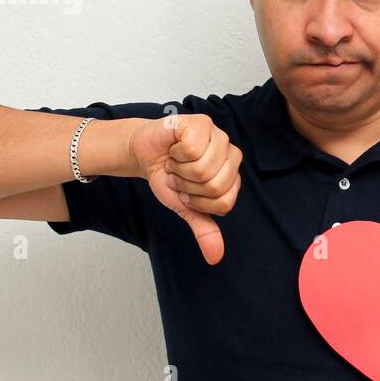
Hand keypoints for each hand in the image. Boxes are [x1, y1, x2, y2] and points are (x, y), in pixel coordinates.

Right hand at [128, 113, 242, 264]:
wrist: (145, 154)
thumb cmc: (169, 177)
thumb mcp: (185, 208)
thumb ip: (204, 230)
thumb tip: (215, 257)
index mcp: (233, 176)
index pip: (224, 203)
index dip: (197, 202)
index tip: (187, 193)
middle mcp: (231, 154)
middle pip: (215, 186)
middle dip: (187, 187)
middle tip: (179, 176)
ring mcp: (219, 136)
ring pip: (203, 168)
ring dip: (179, 170)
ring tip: (176, 162)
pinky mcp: (202, 123)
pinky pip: (191, 148)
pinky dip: (175, 153)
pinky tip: (174, 148)